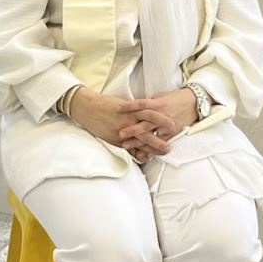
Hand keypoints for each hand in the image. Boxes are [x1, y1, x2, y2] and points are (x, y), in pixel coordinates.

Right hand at [68, 88, 196, 161]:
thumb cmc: (106, 104)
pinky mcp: (116, 138)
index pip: (152, 114)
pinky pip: (129, 148)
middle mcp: (130, 119)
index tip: (173, 125)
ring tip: (164, 150)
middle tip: (173, 140)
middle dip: (162, 135)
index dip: (163, 120)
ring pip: (142, 139)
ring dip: (154, 146)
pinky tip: (144, 158)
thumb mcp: (123, 104)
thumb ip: (135, 110)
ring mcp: (123, 130)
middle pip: (150, 128)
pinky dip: (137, 153)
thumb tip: (147, 114)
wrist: (88, 107)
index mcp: (133, 109)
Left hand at [115, 89, 198, 161]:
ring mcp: (167, 126)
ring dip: (137, 141)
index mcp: (158, 104)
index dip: (129, 106)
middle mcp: (161, 115)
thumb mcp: (160, 97)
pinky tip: (141, 152)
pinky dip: (150, 148)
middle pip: (144, 123)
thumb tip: (137, 109)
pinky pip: (160, 142)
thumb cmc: (176, 98)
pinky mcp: (172, 133)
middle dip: (131, 129)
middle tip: (120, 133)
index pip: (141, 104)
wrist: (194, 103)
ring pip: (150, 135)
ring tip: (126, 145)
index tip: (117, 108)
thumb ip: (149, 104)